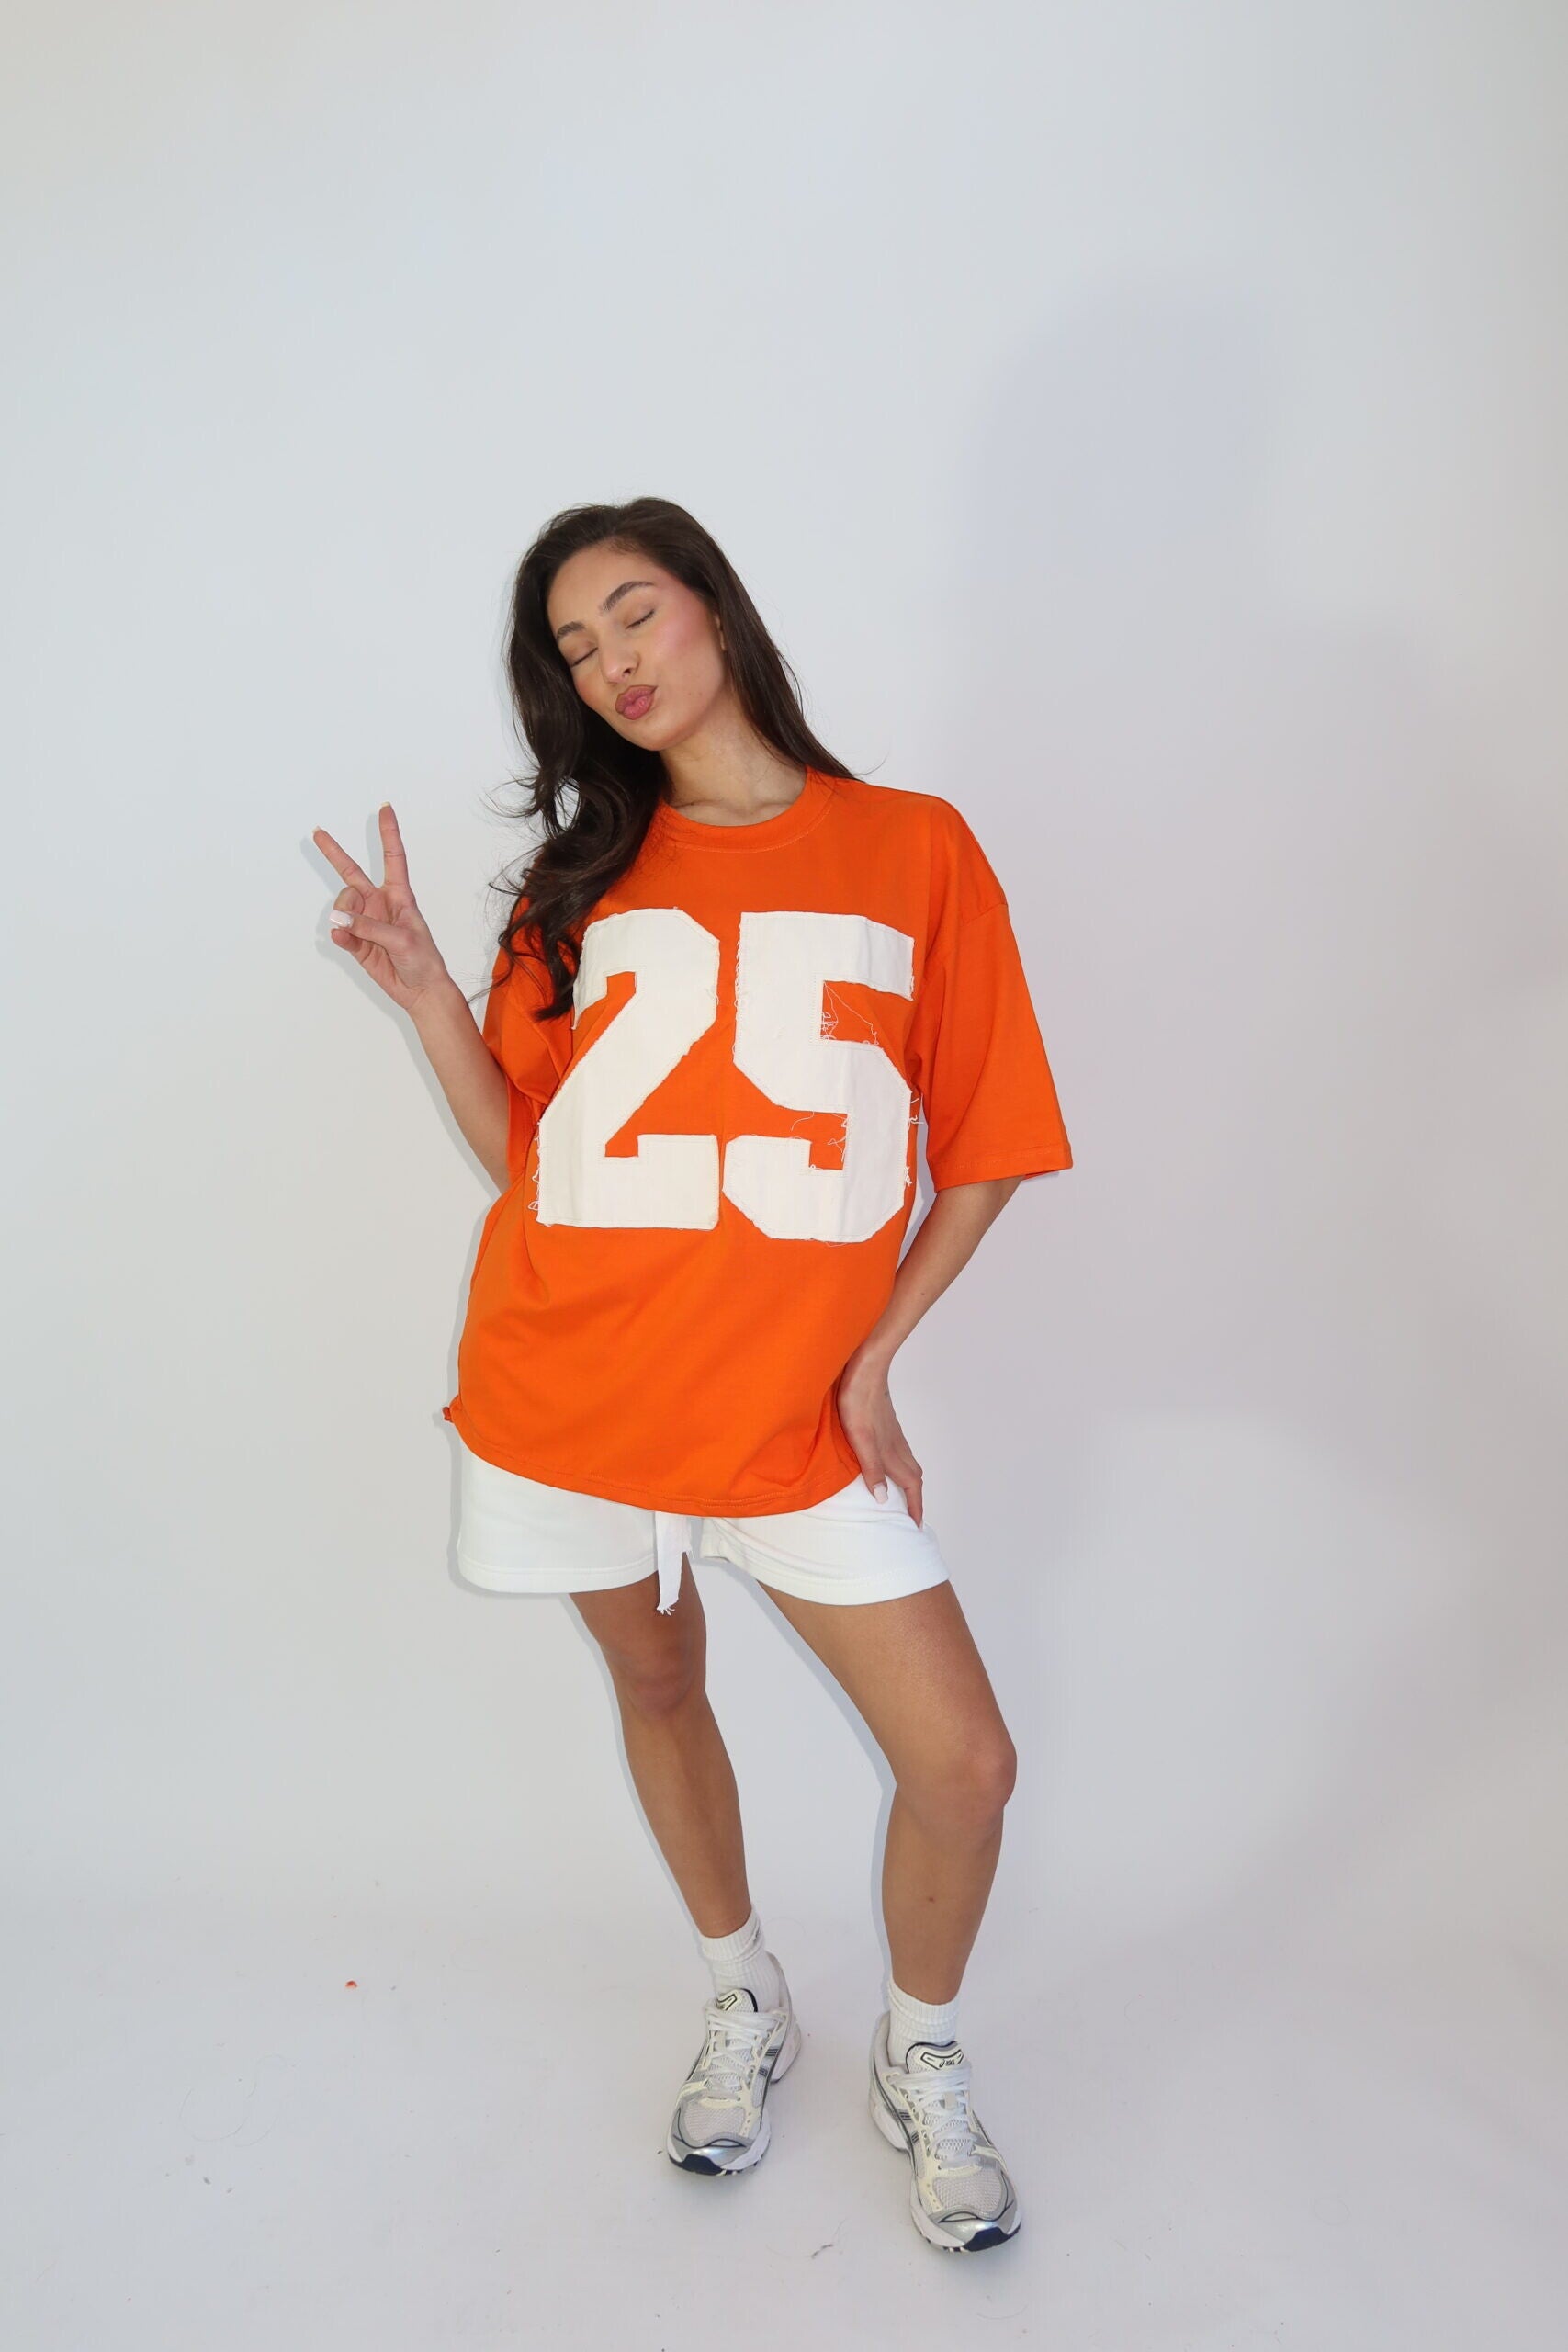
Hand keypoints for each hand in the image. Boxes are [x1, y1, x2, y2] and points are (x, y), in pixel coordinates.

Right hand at [313, 804, 450, 1012]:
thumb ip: (369, 926)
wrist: (420, 990)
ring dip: (344, 916)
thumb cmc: (423, 959)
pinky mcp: (356, 941)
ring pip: (341, 906)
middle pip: (351, 872)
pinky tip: (343, 938)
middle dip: (334, 852)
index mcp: (399, 895)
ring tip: (354, 932)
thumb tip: (339, 918)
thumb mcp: (403, 938)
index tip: (385, 808)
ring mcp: (365, 921)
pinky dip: (340, 935)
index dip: (389, 833)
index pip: (393, 857)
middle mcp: (379, 903)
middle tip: (316, 832)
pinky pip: (339, 930)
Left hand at [835, 1347, 923, 1525]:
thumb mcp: (859, 1439)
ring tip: (901, 1496)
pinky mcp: (885, 1423)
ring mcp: (892, 1433)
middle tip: (911, 1516)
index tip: (915, 1526)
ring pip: (907, 1463)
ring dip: (908, 1482)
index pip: (911, 1486)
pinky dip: (899, 1465)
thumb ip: (871, 1468)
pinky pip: (899, 1451)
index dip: (914, 1507)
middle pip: (914, 1476)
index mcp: (891, 1452)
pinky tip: (887, 1463)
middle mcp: (896, 1445)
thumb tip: (884, 1500)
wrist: (866, 1367)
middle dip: (915, 1498)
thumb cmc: (858, 1400)